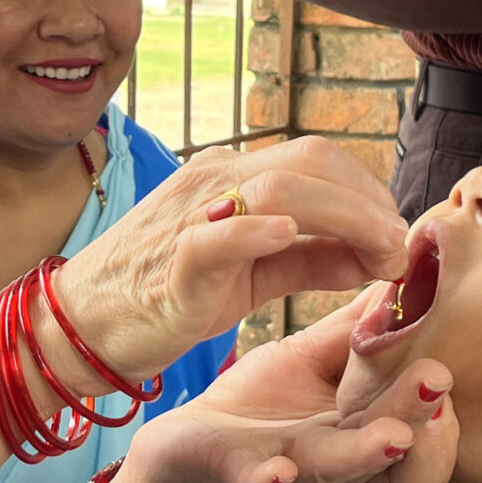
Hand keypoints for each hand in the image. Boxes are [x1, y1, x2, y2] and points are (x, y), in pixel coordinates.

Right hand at [47, 138, 407, 388]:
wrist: (82, 324)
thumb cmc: (165, 295)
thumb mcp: (253, 272)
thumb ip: (312, 258)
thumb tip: (378, 254)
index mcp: (232, 178)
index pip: (318, 158)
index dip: (370, 192)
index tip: (398, 236)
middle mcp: (214, 181)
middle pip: (309, 161)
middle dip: (367, 201)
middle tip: (399, 248)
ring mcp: (191, 215)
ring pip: (278, 187)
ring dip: (343, 215)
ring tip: (377, 253)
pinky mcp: (173, 261)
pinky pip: (217, 235)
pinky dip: (257, 230)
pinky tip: (290, 235)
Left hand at [74, 302, 452, 482]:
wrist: (191, 442)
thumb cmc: (263, 401)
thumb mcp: (315, 355)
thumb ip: (362, 326)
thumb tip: (411, 272)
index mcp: (364, 432)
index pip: (422, 435)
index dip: (442, 418)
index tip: (448, 371)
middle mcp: (340, 461)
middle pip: (390, 446)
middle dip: (417, 416)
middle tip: (437, 379)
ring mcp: (291, 469)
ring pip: (337, 465)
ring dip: (365, 451)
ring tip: (394, 434)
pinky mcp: (238, 472)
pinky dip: (269, 479)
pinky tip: (278, 471)